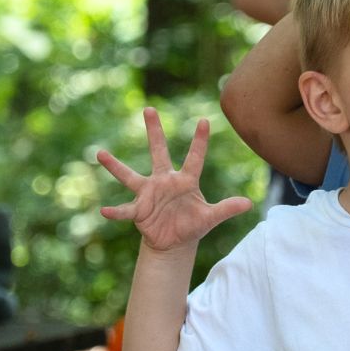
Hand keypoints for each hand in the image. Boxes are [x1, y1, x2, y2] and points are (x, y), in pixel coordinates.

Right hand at [97, 108, 251, 251]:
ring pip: (130, 176)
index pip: (196, 157)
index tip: (205, 120)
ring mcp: (149, 193)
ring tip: (100, 153)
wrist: (174, 242)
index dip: (200, 141)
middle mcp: (165, 181)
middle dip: (155, 132)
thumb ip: (227, 208)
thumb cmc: (192, 224)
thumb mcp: (211, 217)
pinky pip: (125, 210)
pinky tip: (104, 211)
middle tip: (149, 108)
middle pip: (159, 152)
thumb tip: (249, 203)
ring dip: (116, 166)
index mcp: (186, 181)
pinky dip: (116, 211)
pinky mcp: (139, 210)